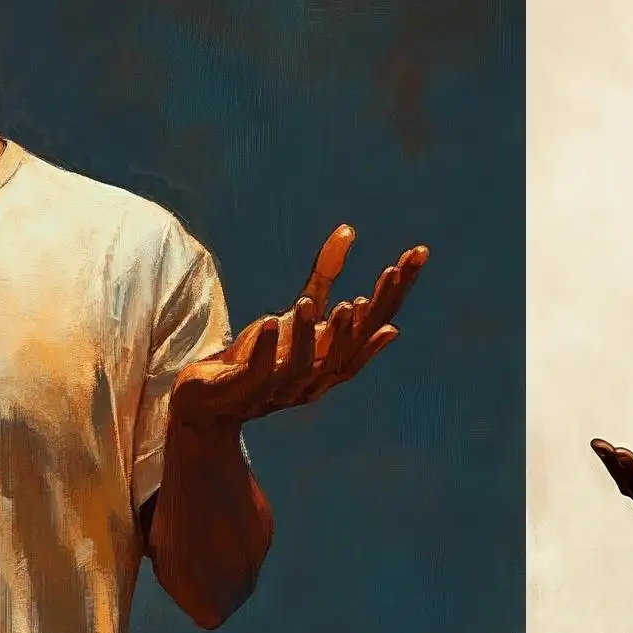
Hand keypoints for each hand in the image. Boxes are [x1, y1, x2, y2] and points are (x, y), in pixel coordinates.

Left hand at [171, 225, 426, 428]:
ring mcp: (285, 387)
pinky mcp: (248, 389)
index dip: (398, 289)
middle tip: (392, 270)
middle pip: (354, 343)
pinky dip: (270, 349)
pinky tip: (273, 320)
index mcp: (336, 355)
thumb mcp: (300, 311)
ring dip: (313, 331)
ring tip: (315, 301)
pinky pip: (262, 371)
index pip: (377, 319)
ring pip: (307, 362)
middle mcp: (319, 374)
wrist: (215, 403)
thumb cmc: (264, 354)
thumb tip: (349, 229)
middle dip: (377, 306)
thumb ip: (324, 276)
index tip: (417, 254)